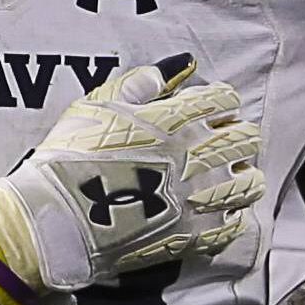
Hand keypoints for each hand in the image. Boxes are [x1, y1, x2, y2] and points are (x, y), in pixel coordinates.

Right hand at [0, 55, 260, 295]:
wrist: (55, 219)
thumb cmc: (68, 161)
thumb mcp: (94, 108)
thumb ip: (137, 85)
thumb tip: (170, 69)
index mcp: (173, 121)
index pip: (222, 99)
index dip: (221, 100)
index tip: (213, 106)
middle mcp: (194, 157)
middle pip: (245, 139)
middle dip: (239, 135)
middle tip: (226, 140)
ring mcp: (197, 199)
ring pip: (249, 183)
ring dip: (244, 176)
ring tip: (232, 177)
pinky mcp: (193, 236)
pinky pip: (232, 226)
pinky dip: (232, 217)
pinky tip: (221, 213)